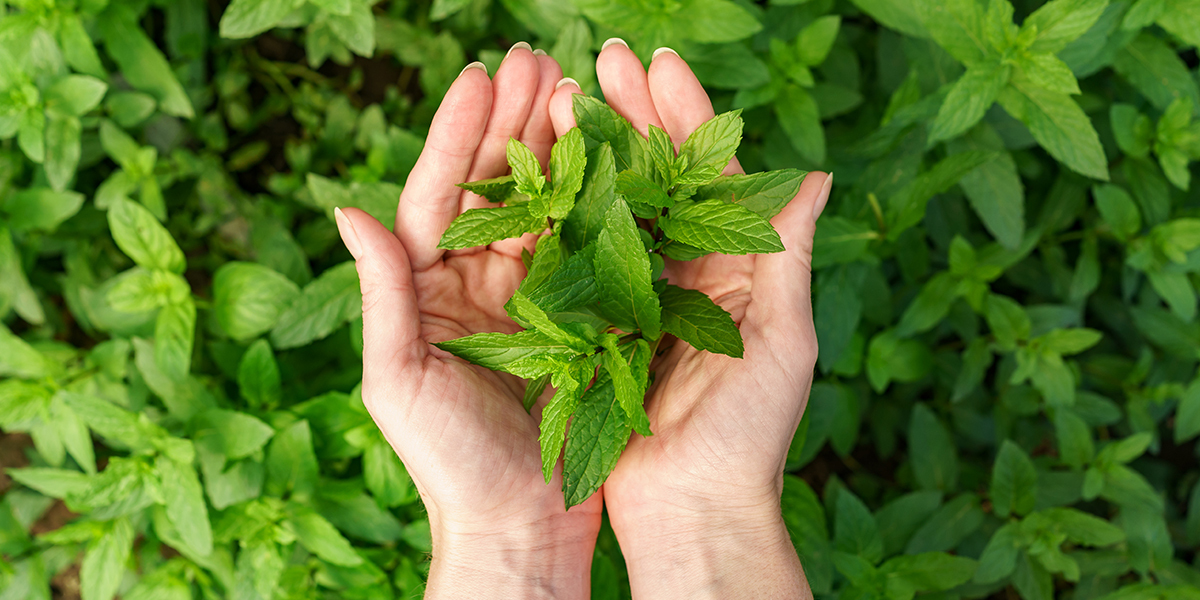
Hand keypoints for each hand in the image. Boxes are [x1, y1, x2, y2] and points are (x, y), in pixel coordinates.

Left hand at [334, 44, 601, 598]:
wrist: (517, 527)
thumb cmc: (448, 464)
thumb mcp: (400, 380)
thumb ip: (383, 294)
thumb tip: (347, 210)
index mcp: (427, 291)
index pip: (439, 196)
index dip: (458, 135)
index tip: (481, 77)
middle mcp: (475, 285)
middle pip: (494, 187)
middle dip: (513, 121)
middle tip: (538, 58)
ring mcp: (528, 299)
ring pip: (542, 207)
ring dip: (556, 147)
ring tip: (575, 88)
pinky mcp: (575, 320)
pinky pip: (583, 250)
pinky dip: (595, 202)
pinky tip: (611, 158)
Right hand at [549, 42, 829, 597]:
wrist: (691, 510)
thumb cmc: (749, 436)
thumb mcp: (782, 342)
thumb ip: (787, 257)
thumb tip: (816, 175)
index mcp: (740, 268)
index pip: (713, 174)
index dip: (687, 116)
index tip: (657, 63)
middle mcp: (691, 272)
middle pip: (661, 177)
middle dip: (634, 114)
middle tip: (603, 57)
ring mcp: (643, 296)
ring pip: (618, 206)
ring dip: (596, 150)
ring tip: (565, 94)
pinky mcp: (600, 326)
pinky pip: (583, 259)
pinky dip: (567, 213)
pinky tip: (544, 170)